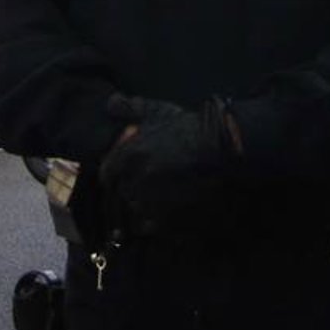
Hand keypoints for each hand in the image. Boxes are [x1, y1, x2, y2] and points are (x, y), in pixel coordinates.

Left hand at [96, 94, 236, 232]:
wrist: (222, 149)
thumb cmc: (189, 128)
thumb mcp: (158, 112)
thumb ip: (130, 107)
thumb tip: (111, 103)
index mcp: (128, 157)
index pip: (107, 175)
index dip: (114, 174)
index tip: (124, 172)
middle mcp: (135, 182)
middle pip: (122, 193)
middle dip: (132, 187)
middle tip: (150, 182)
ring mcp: (151, 204)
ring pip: (136, 211)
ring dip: (144, 204)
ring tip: (162, 195)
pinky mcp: (168, 221)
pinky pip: (151, 227)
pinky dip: (156, 221)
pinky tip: (170, 209)